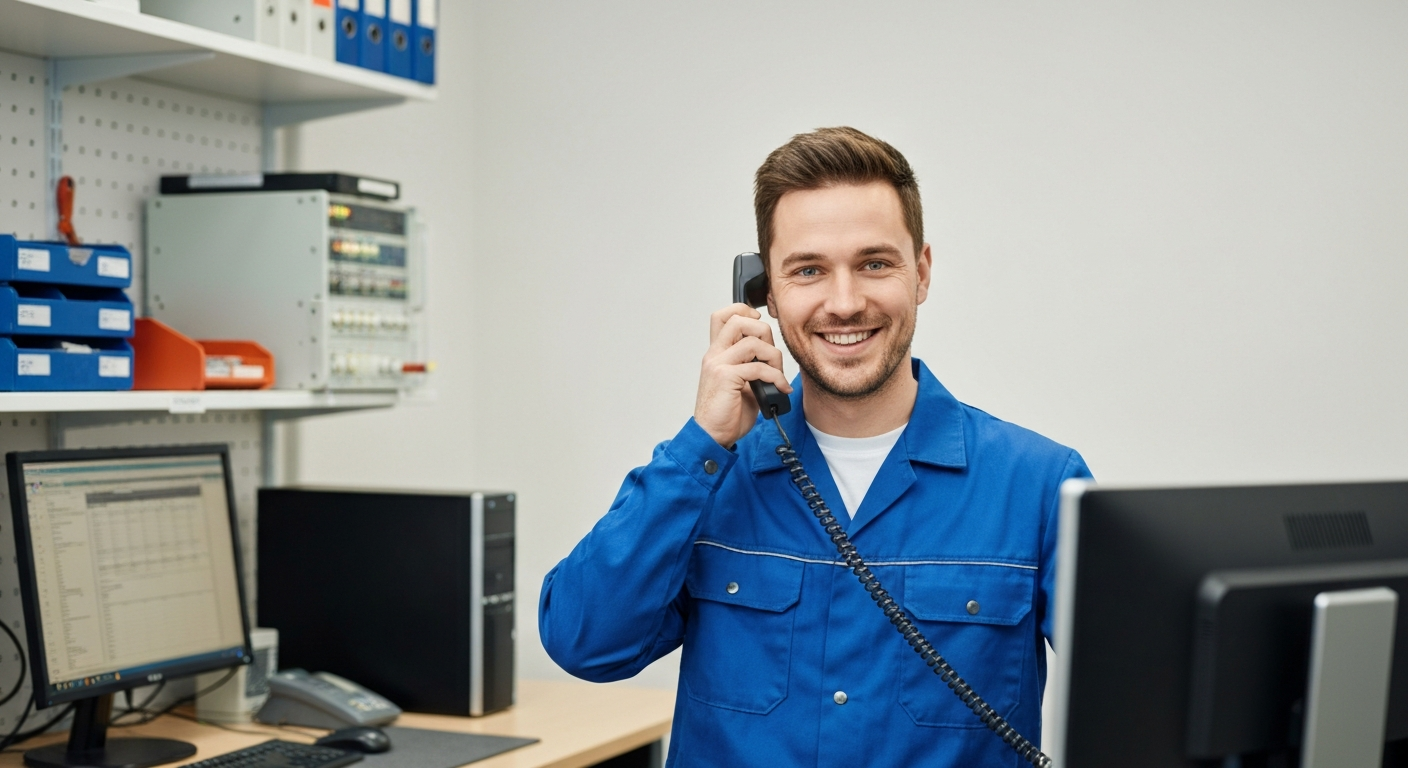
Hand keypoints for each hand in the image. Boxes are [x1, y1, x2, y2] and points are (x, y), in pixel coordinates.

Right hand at [694, 304, 791, 447]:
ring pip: (752, 342)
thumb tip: (773, 359)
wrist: (712, 435)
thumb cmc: (726, 413)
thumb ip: (751, 366)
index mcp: (717, 354)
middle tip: (772, 356)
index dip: (743, 311)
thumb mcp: (741, 384)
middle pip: (739, 321)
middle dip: (764, 333)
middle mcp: (715, 355)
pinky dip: (776, 377)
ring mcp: (718, 365)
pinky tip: (780, 388)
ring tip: (778, 376)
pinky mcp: (726, 378)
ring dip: (774, 358)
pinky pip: (758, 367)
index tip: (759, 322)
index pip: (723, 316)